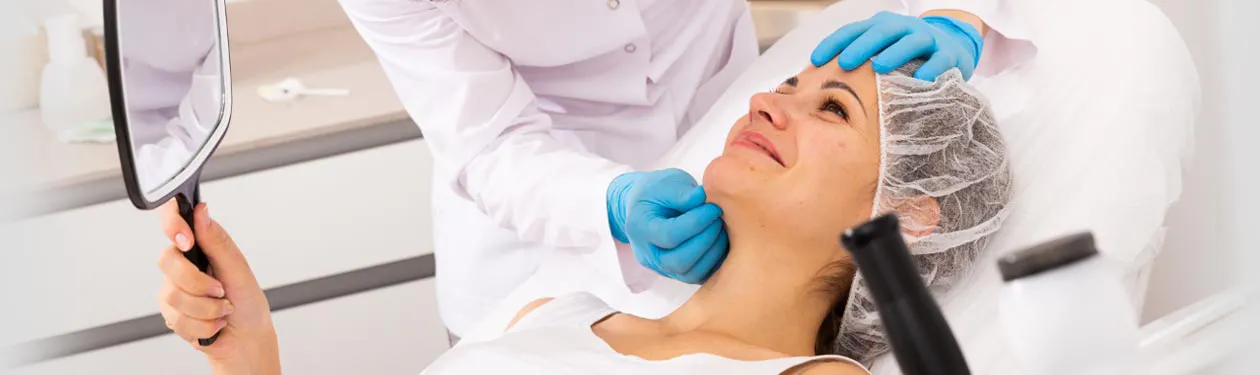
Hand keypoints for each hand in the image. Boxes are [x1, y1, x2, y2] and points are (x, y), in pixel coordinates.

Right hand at [157, 202, 279, 373]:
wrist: (246, 339)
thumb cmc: (247, 302)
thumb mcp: (238, 269)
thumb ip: (217, 242)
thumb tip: (201, 211)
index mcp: (200, 247)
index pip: (173, 222)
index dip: (172, 224)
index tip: (187, 240)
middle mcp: (182, 265)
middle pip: (167, 261)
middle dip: (199, 283)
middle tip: (221, 290)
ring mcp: (173, 289)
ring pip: (173, 296)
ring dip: (207, 309)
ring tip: (223, 310)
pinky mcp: (170, 313)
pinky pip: (177, 319)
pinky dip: (203, 325)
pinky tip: (214, 324)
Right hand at [606, 169, 729, 283]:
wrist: (649, 207)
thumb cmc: (657, 192)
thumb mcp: (664, 184)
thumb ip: (681, 193)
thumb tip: (704, 198)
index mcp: (640, 228)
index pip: (669, 235)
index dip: (696, 223)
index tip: (713, 207)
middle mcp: (649, 255)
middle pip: (679, 260)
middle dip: (706, 239)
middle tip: (719, 218)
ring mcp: (663, 268)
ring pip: (691, 273)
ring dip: (713, 251)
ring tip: (722, 228)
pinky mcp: (679, 274)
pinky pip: (699, 277)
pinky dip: (715, 261)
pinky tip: (722, 241)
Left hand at [811, 11, 984, 80]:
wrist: (952, 45)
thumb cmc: (906, 53)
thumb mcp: (881, 49)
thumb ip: (857, 58)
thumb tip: (819, 77)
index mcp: (882, 25)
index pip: (854, 30)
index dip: (834, 44)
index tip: (815, 61)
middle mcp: (904, 28)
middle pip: (881, 32)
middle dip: (861, 47)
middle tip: (844, 63)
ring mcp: (927, 39)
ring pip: (911, 42)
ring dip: (894, 54)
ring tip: (879, 68)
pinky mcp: (948, 54)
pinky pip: (940, 60)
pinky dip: (930, 69)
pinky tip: (919, 79)